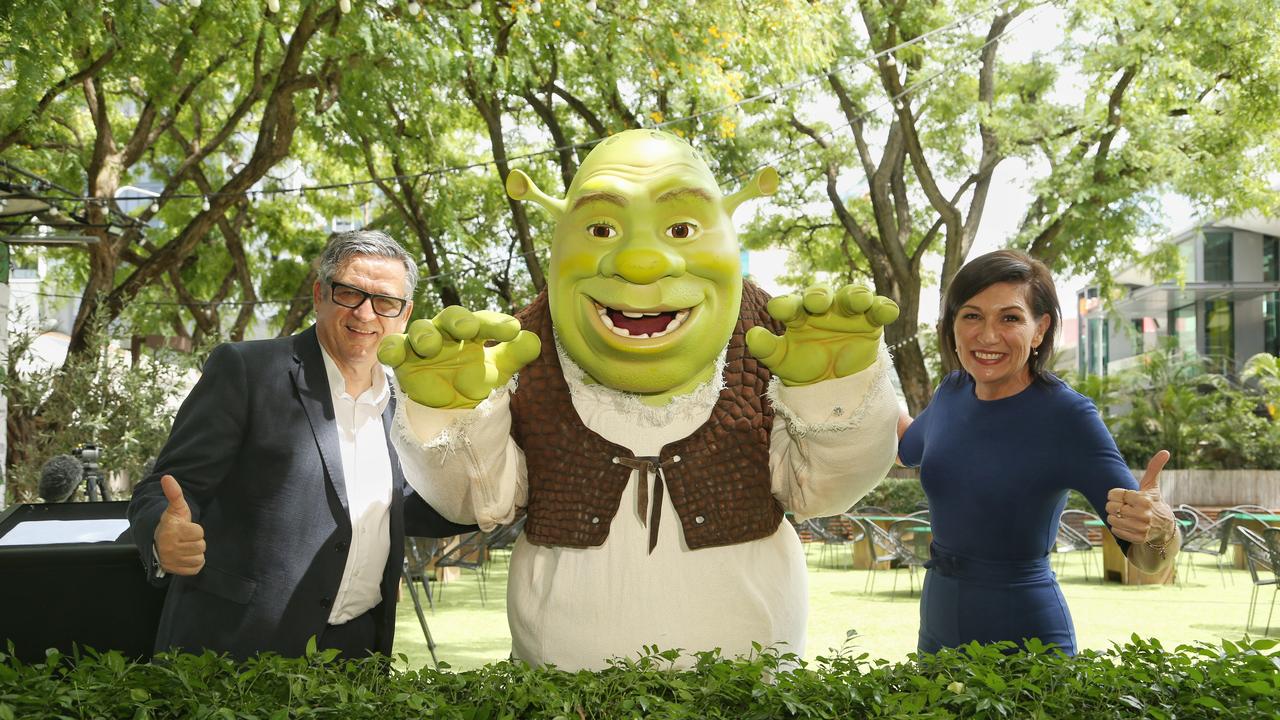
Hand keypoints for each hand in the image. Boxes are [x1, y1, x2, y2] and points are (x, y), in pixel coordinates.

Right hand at [153, 475, 204, 575]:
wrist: (157, 543)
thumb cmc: (171, 524)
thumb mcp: (175, 508)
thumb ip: (174, 493)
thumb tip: (167, 477)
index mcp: (171, 531)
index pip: (199, 532)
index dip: (196, 530)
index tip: (186, 528)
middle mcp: (170, 548)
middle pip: (200, 546)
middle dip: (195, 541)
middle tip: (185, 538)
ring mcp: (172, 561)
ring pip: (199, 557)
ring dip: (195, 552)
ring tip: (185, 546)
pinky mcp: (176, 571)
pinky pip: (196, 568)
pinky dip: (194, 563)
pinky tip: (185, 556)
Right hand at [378, 306, 540, 408]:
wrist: (450, 406)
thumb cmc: (474, 378)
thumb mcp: (498, 370)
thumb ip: (515, 355)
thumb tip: (534, 341)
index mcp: (474, 330)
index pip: (486, 321)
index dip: (498, 324)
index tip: (513, 330)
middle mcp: (448, 331)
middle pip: (452, 317)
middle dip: (459, 320)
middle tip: (468, 329)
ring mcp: (424, 342)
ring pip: (421, 329)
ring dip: (425, 335)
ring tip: (429, 347)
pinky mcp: (404, 357)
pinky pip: (394, 348)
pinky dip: (390, 349)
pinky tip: (391, 356)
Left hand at [746, 283, 898, 385]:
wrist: (833, 385)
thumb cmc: (803, 366)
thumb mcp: (782, 361)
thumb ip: (767, 349)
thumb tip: (751, 336)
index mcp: (797, 314)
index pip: (789, 305)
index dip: (784, 305)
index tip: (776, 310)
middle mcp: (822, 308)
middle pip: (820, 295)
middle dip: (819, 296)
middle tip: (817, 302)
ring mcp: (847, 312)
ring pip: (851, 296)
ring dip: (855, 295)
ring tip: (858, 301)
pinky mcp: (870, 321)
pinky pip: (878, 310)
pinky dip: (884, 307)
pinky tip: (888, 311)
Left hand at [1106, 450, 1175, 545]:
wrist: (1164, 527)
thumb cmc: (1153, 502)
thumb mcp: (1152, 486)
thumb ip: (1154, 468)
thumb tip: (1165, 451)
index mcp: (1144, 500)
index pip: (1115, 494)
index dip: (1115, 494)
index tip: (1123, 496)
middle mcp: (1144, 514)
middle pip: (1111, 507)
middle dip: (1113, 505)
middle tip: (1123, 506)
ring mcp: (1141, 528)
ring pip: (1111, 519)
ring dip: (1114, 516)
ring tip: (1124, 515)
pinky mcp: (1138, 538)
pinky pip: (1115, 531)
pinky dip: (1118, 527)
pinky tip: (1127, 524)